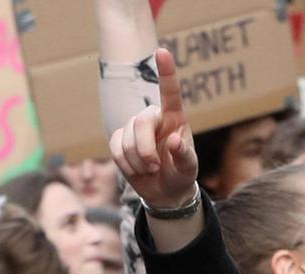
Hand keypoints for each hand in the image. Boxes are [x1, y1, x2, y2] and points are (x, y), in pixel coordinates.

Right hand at [109, 49, 198, 212]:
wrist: (164, 191)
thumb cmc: (181, 174)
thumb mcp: (189, 168)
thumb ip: (184, 155)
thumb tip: (172, 140)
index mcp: (174, 118)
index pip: (170, 91)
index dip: (166, 72)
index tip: (162, 51)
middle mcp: (154, 117)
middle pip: (141, 122)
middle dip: (145, 149)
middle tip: (155, 167)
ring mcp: (134, 127)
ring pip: (126, 138)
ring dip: (138, 161)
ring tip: (150, 170)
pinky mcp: (120, 140)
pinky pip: (115, 148)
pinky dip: (126, 164)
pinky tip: (137, 171)